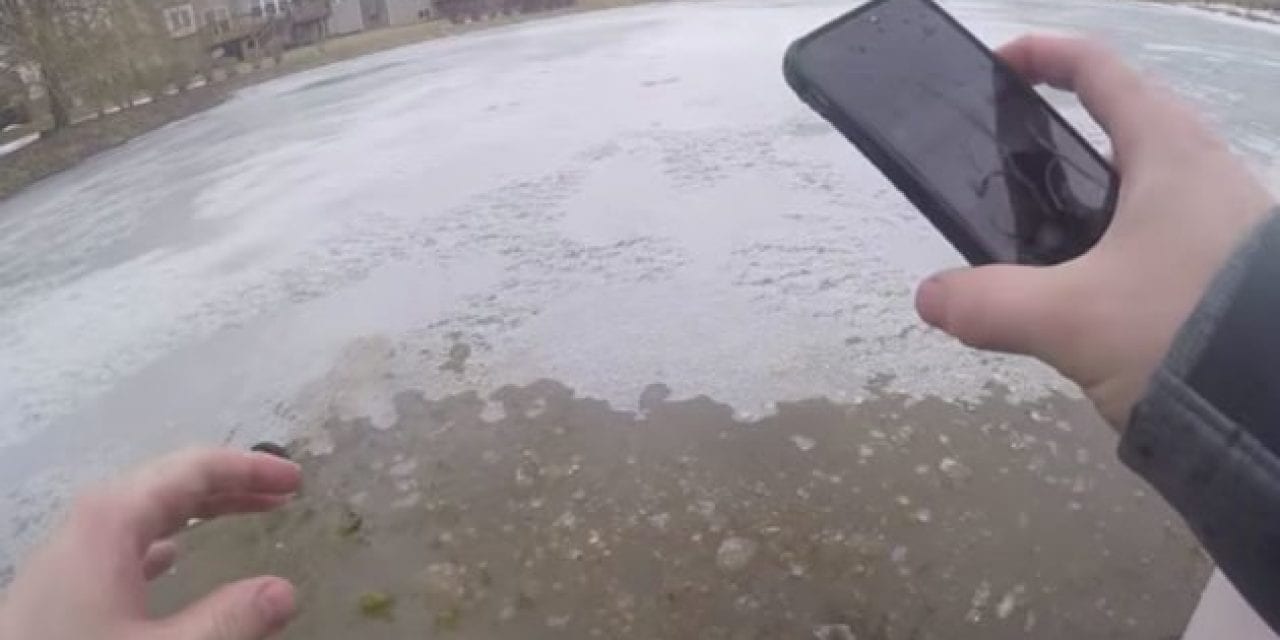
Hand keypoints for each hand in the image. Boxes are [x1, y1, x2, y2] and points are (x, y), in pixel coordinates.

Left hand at [0, 448, 301, 639]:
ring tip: (246, 514)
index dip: (249, 469)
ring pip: (145, 513)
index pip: (193, 470)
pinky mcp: (60, 590)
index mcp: (112, 521)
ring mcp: (69, 557)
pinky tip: (173, 557)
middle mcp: (88, 525)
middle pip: (168, 483)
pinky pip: (124, 543)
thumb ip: (228, 621)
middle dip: (230, 483)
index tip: (295, 481)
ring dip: (200, 510)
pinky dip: (165, 538)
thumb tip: (285, 591)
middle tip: (284, 492)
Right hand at [916, 35, 1275, 426]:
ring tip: (1043, 236)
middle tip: (1011, 164)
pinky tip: (1093, 288)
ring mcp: (1226, 221)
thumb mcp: (1069, 319)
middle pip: (1127, 122)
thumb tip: (933, 298)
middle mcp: (1205, 172)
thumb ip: (990, 304)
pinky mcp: (1234, 269)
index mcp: (1168, 152)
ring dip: (1095, 193)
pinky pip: (1165, 231)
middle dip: (1066, 132)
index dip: (1043, 56)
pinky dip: (1120, 240)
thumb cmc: (1181, 327)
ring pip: (1148, 183)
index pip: (1099, 71)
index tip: (998, 67)